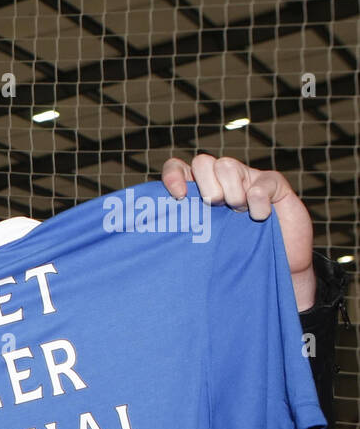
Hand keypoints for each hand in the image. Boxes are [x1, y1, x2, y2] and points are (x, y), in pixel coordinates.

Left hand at [162, 154, 315, 309]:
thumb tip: (152, 233)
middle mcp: (220, 180)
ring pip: (227, 166)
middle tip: (215, 207)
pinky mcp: (273, 184)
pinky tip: (259, 216)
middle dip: (205, 186)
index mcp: (198, 191)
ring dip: (230, 192)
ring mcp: (247, 178)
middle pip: (202, 162)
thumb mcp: (203, 243)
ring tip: (238, 213)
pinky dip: (258, 200)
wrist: (276, 266)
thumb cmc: (234, 255)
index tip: (178, 196)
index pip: (177, 168)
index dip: (173, 176)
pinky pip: (261, 181)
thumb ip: (183, 230)